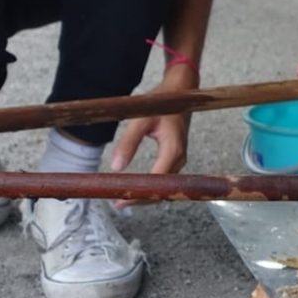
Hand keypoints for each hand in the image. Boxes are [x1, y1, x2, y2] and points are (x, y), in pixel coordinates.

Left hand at [110, 66, 196, 208]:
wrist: (182, 93)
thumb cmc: (162, 104)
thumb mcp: (140, 121)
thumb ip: (128, 143)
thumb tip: (115, 167)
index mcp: (173, 150)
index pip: (156, 181)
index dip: (139, 194)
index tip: (121, 202)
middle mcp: (180, 158)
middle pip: (163, 189)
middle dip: (141, 199)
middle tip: (118, 205)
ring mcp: (181, 160)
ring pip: (166, 187)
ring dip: (147, 196)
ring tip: (125, 200)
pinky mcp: (177, 159)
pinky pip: (167, 180)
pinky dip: (153, 188)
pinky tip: (138, 190)